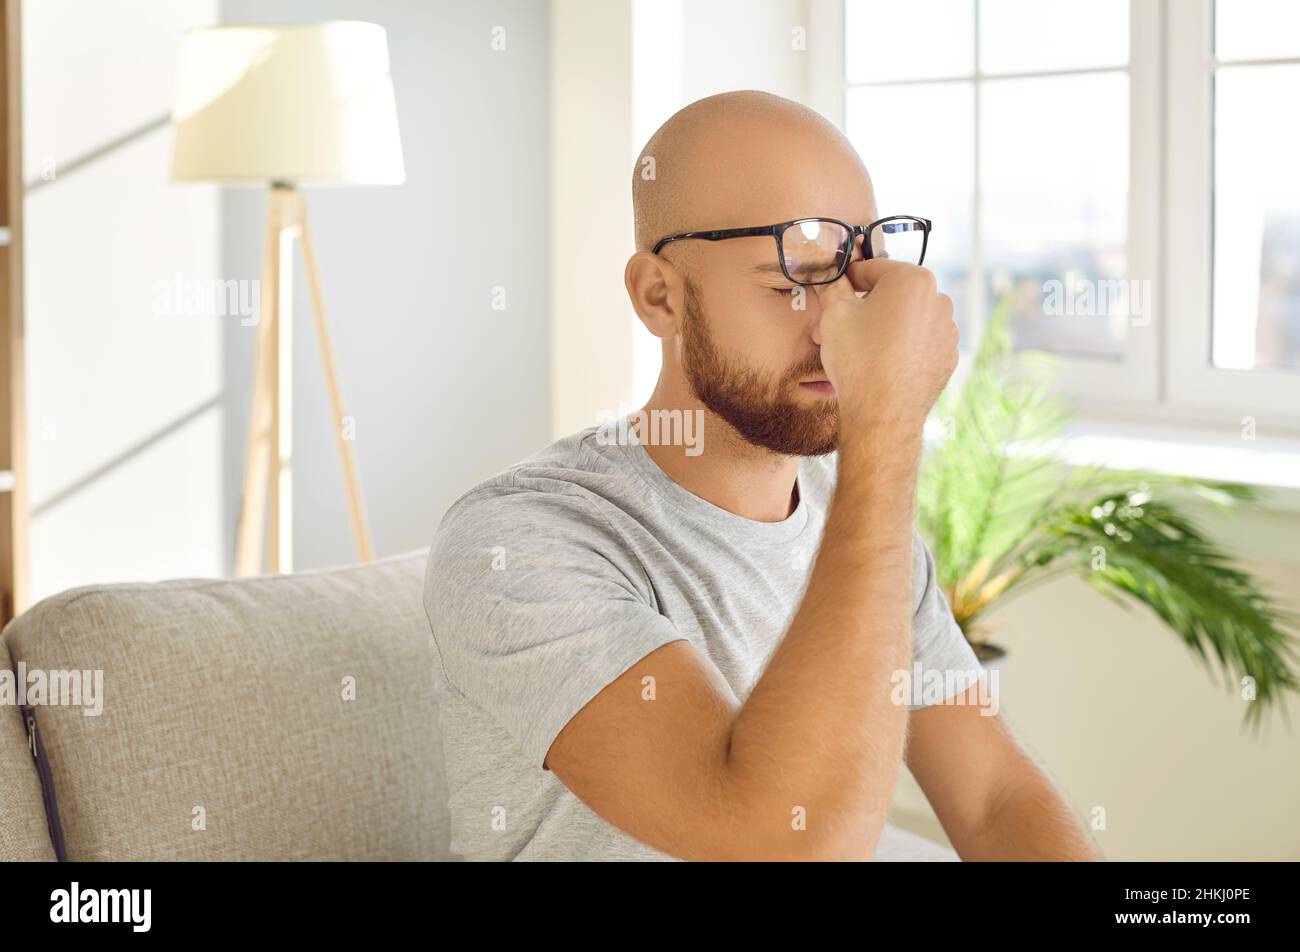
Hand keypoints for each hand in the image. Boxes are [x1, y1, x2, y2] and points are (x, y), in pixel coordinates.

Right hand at [812, 259, 957, 442]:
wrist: (882, 415)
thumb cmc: (859, 360)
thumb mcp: (834, 314)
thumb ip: (833, 287)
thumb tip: (830, 275)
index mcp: (912, 279)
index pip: (872, 268)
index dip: (848, 279)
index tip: (835, 290)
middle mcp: (939, 299)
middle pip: (892, 294)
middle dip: (866, 306)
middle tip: (840, 326)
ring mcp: (947, 330)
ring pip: (908, 318)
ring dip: (885, 325)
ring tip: (860, 347)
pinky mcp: (948, 356)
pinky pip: (920, 341)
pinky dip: (902, 346)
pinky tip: (882, 362)